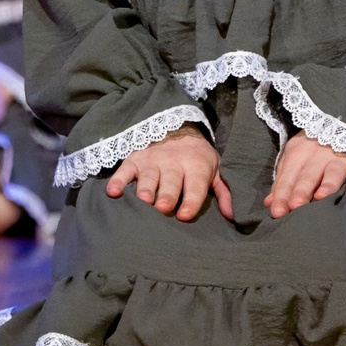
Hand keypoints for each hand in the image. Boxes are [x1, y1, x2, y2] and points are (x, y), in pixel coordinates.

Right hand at [105, 130, 231, 221]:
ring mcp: (153, 161)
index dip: (190, 201)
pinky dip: (118, 181)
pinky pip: (124, 170)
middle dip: (167, 195)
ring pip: (148, 177)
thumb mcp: (215, 170)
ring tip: (143, 201)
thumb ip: (223, 192)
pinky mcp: (135, 160)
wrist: (178, 128)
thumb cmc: (198, 158)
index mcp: (196, 167)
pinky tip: (113, 192)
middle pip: (170, 182)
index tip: (184, 215)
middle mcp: (174, 163)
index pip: (195, 186)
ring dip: (145, 189)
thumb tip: (232, 217)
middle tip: (163, 208)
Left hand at [266, 133, 345, 218]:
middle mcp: (319, 151)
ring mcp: (341, 155)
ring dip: (328, 184)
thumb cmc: (309, 151)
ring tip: (321, 198)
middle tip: (295, 206)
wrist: (336, 123)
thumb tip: (270, 204)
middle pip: (309, 174)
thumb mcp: (293, 161)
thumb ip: (282, 182)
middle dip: (301, 190)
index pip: (288, 175)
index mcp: (299, 151)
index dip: (282, 193)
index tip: (277, 212)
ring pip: (334, 171)